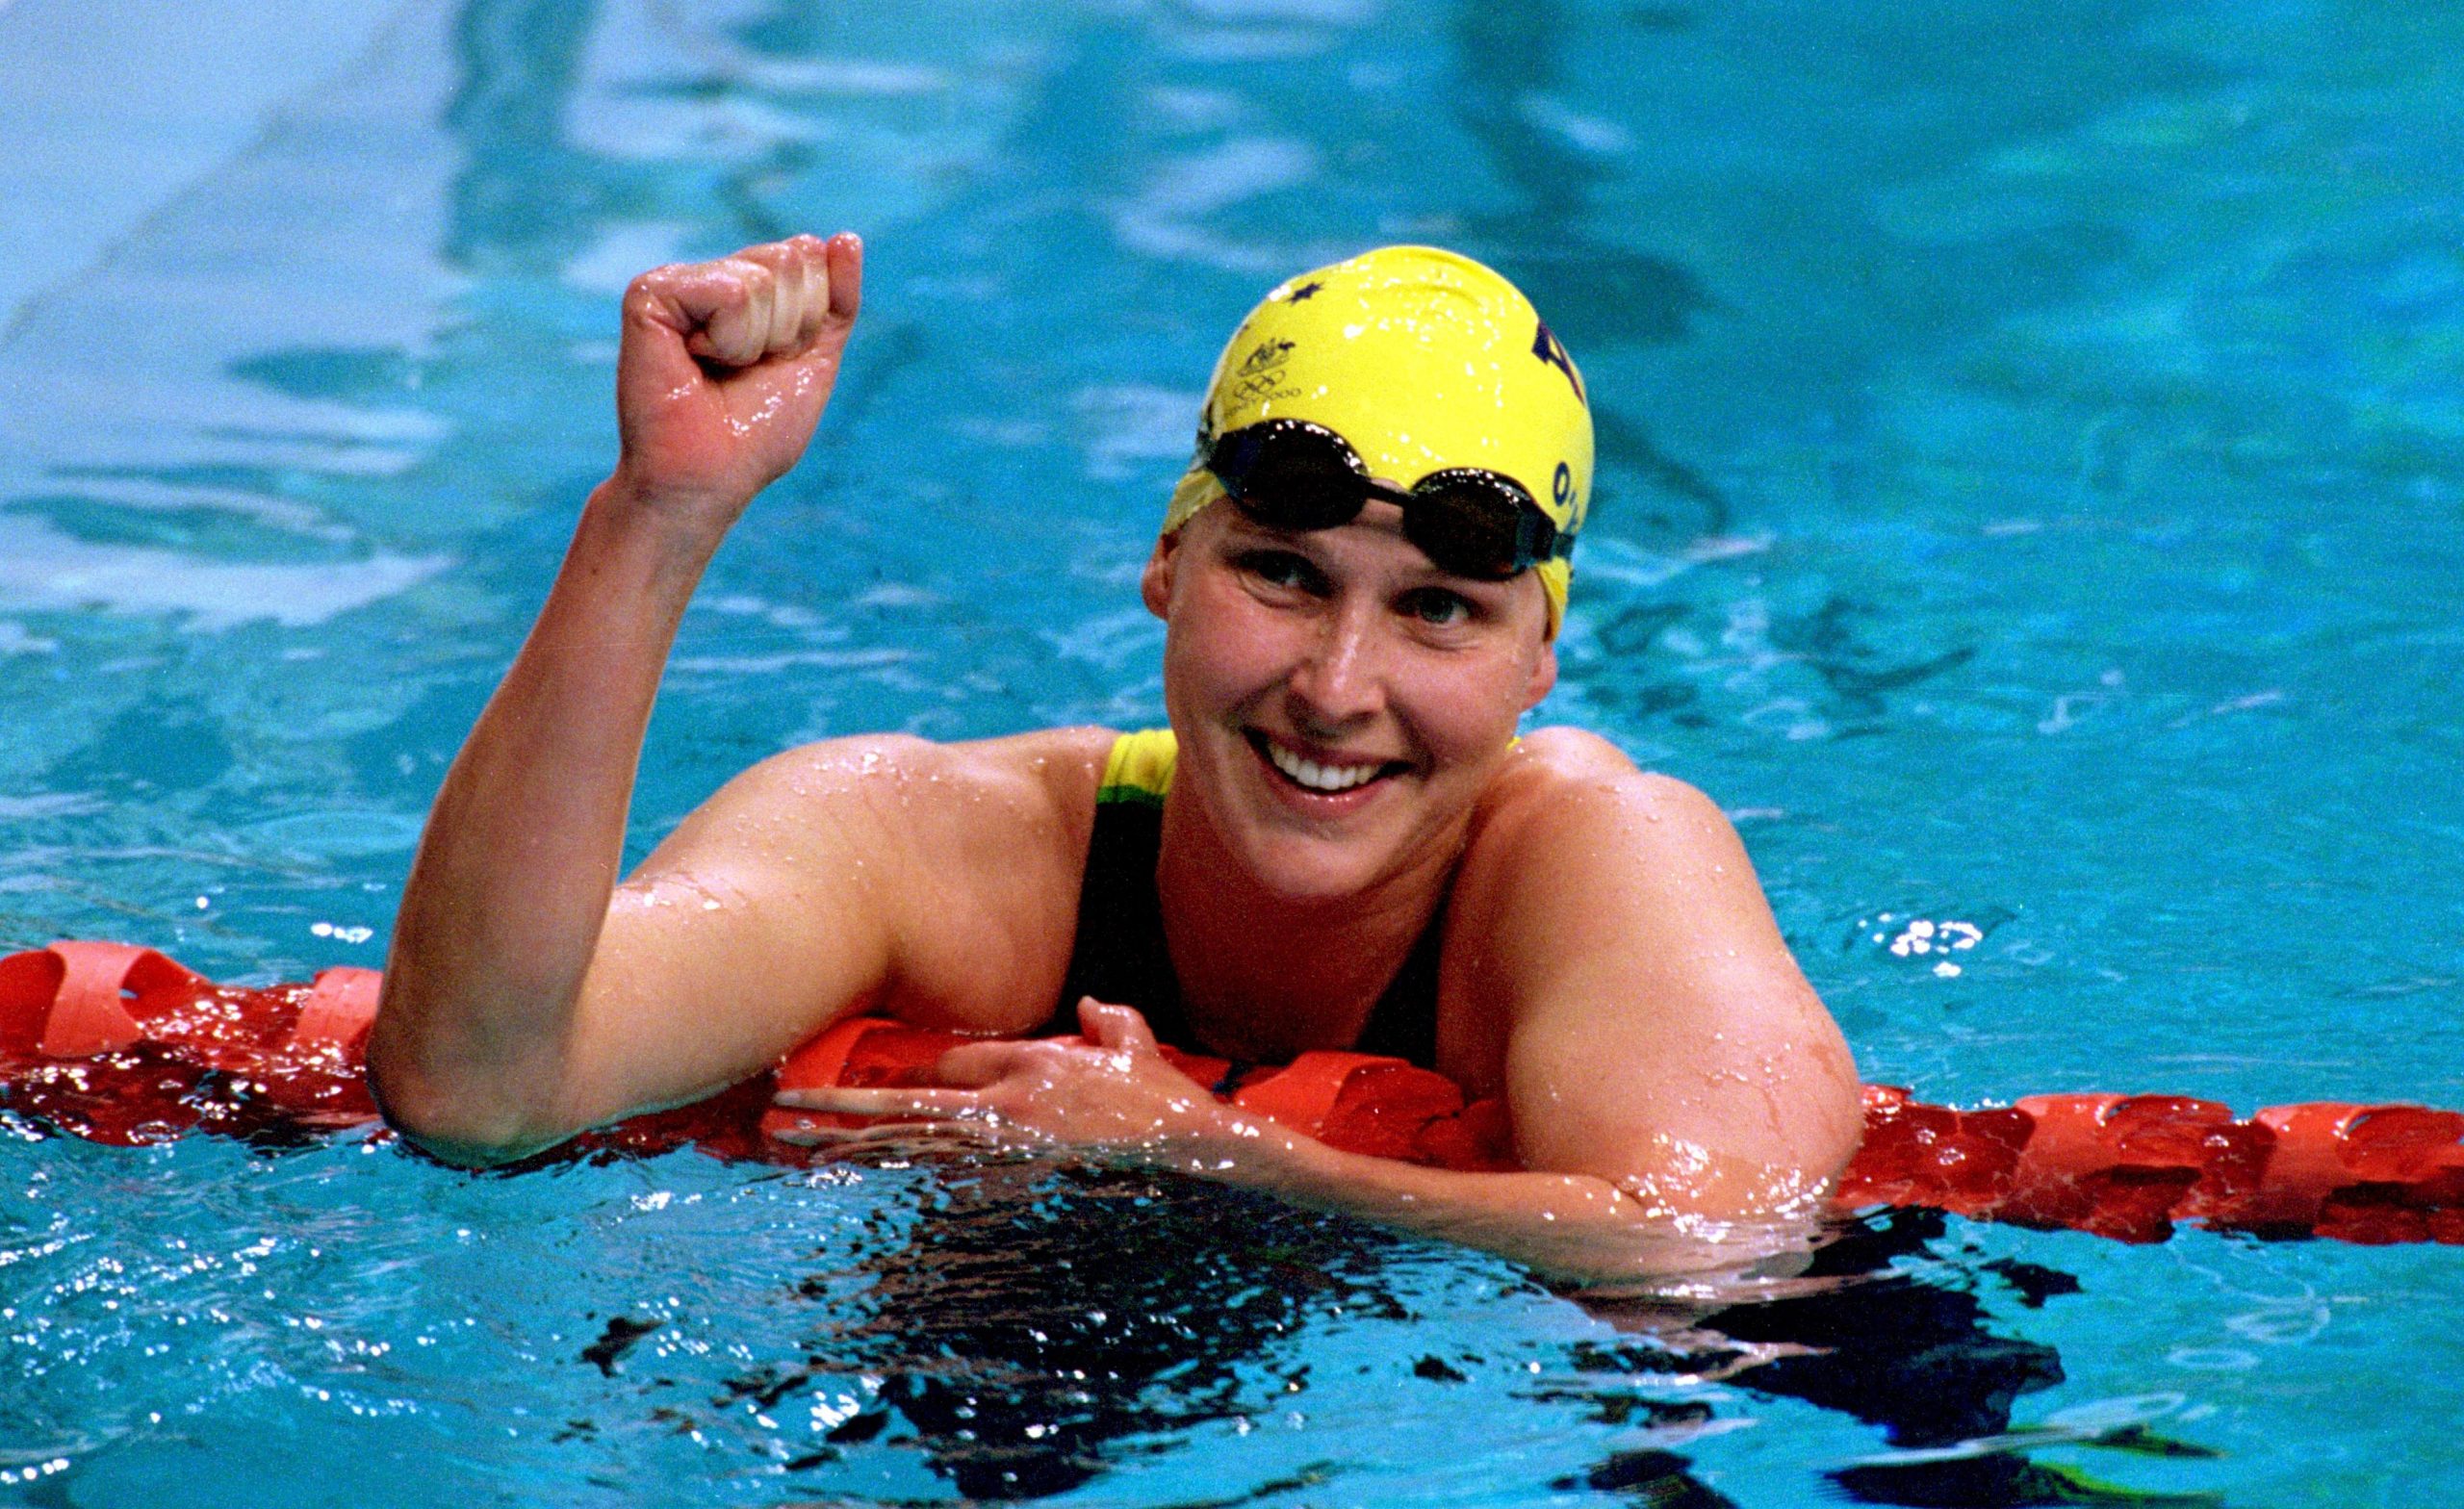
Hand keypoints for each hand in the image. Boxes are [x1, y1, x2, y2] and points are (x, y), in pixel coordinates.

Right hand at [608, 232, 862, 531]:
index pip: (811, 258)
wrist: (708, 478)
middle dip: (788, 327)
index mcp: (749, 286)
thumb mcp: (814, 360)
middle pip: (793, 259)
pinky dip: (729, 340)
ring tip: (718, 369)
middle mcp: (713, 275)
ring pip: (763, 278)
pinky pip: (731, 292)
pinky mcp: (652, 292)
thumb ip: (836, 300)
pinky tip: (695, 360)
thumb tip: (847, 237)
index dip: (809, 322)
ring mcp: (680, 279)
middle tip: (746, 370)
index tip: (774, 363)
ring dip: (757, 341)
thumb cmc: (754, 432)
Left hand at [770, 999, 1254, 1162]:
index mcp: (1030, 1062)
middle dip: (839, 1106)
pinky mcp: (1010, 1191)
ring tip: (792, 1149)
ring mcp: (1004, 1150)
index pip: (953, 1066)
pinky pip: (939, 1194)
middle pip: (904, 1101)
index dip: (928, 1082)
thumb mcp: (1139, 1050)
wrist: (1198, 1155)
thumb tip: (1091, 1006)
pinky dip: (894, 1195)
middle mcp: (1005, 1101)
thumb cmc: (1170, 1107)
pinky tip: (852, 1196)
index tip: (893, 1098)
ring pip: (906, 1146)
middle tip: (778, 1110)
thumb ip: (1110, 1022)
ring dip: (846, 1148)